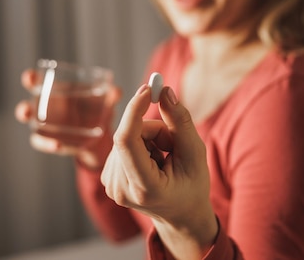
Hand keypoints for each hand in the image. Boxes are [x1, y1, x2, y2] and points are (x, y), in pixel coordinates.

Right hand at [14, 69, 120, 169]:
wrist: (98, 137)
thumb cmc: (96, 111)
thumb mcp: (104, 102)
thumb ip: (110, 96)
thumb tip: (116, 90)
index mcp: (55, 93)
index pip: (37, 83)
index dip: (30, 79)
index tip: (29, 77)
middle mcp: (46, 109)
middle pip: (27, 106)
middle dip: (23, 107)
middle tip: (26, 109)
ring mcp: (46, 126)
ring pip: (31, 126)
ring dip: (31, 131)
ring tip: (39, 135)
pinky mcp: (49, 141)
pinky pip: (43, 143)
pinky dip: (48, 144)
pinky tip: (58, 146)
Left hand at [100, 84, 217, 257]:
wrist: (180, 214)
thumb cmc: (192, 186)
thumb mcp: (195, 153)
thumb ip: (180, 122)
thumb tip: (164, 91)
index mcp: (144, 188)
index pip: (126, 141)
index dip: (134, 111)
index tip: (148, 89)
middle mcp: (120, 189)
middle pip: (130, 134)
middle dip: (154, 129)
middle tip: (173, 146)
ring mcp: (110, 185)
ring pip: (126, 136)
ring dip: (149, 138)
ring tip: (164, 159)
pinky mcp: (107, 177)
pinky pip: (122, 143)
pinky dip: (140, 144)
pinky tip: (152, 161)